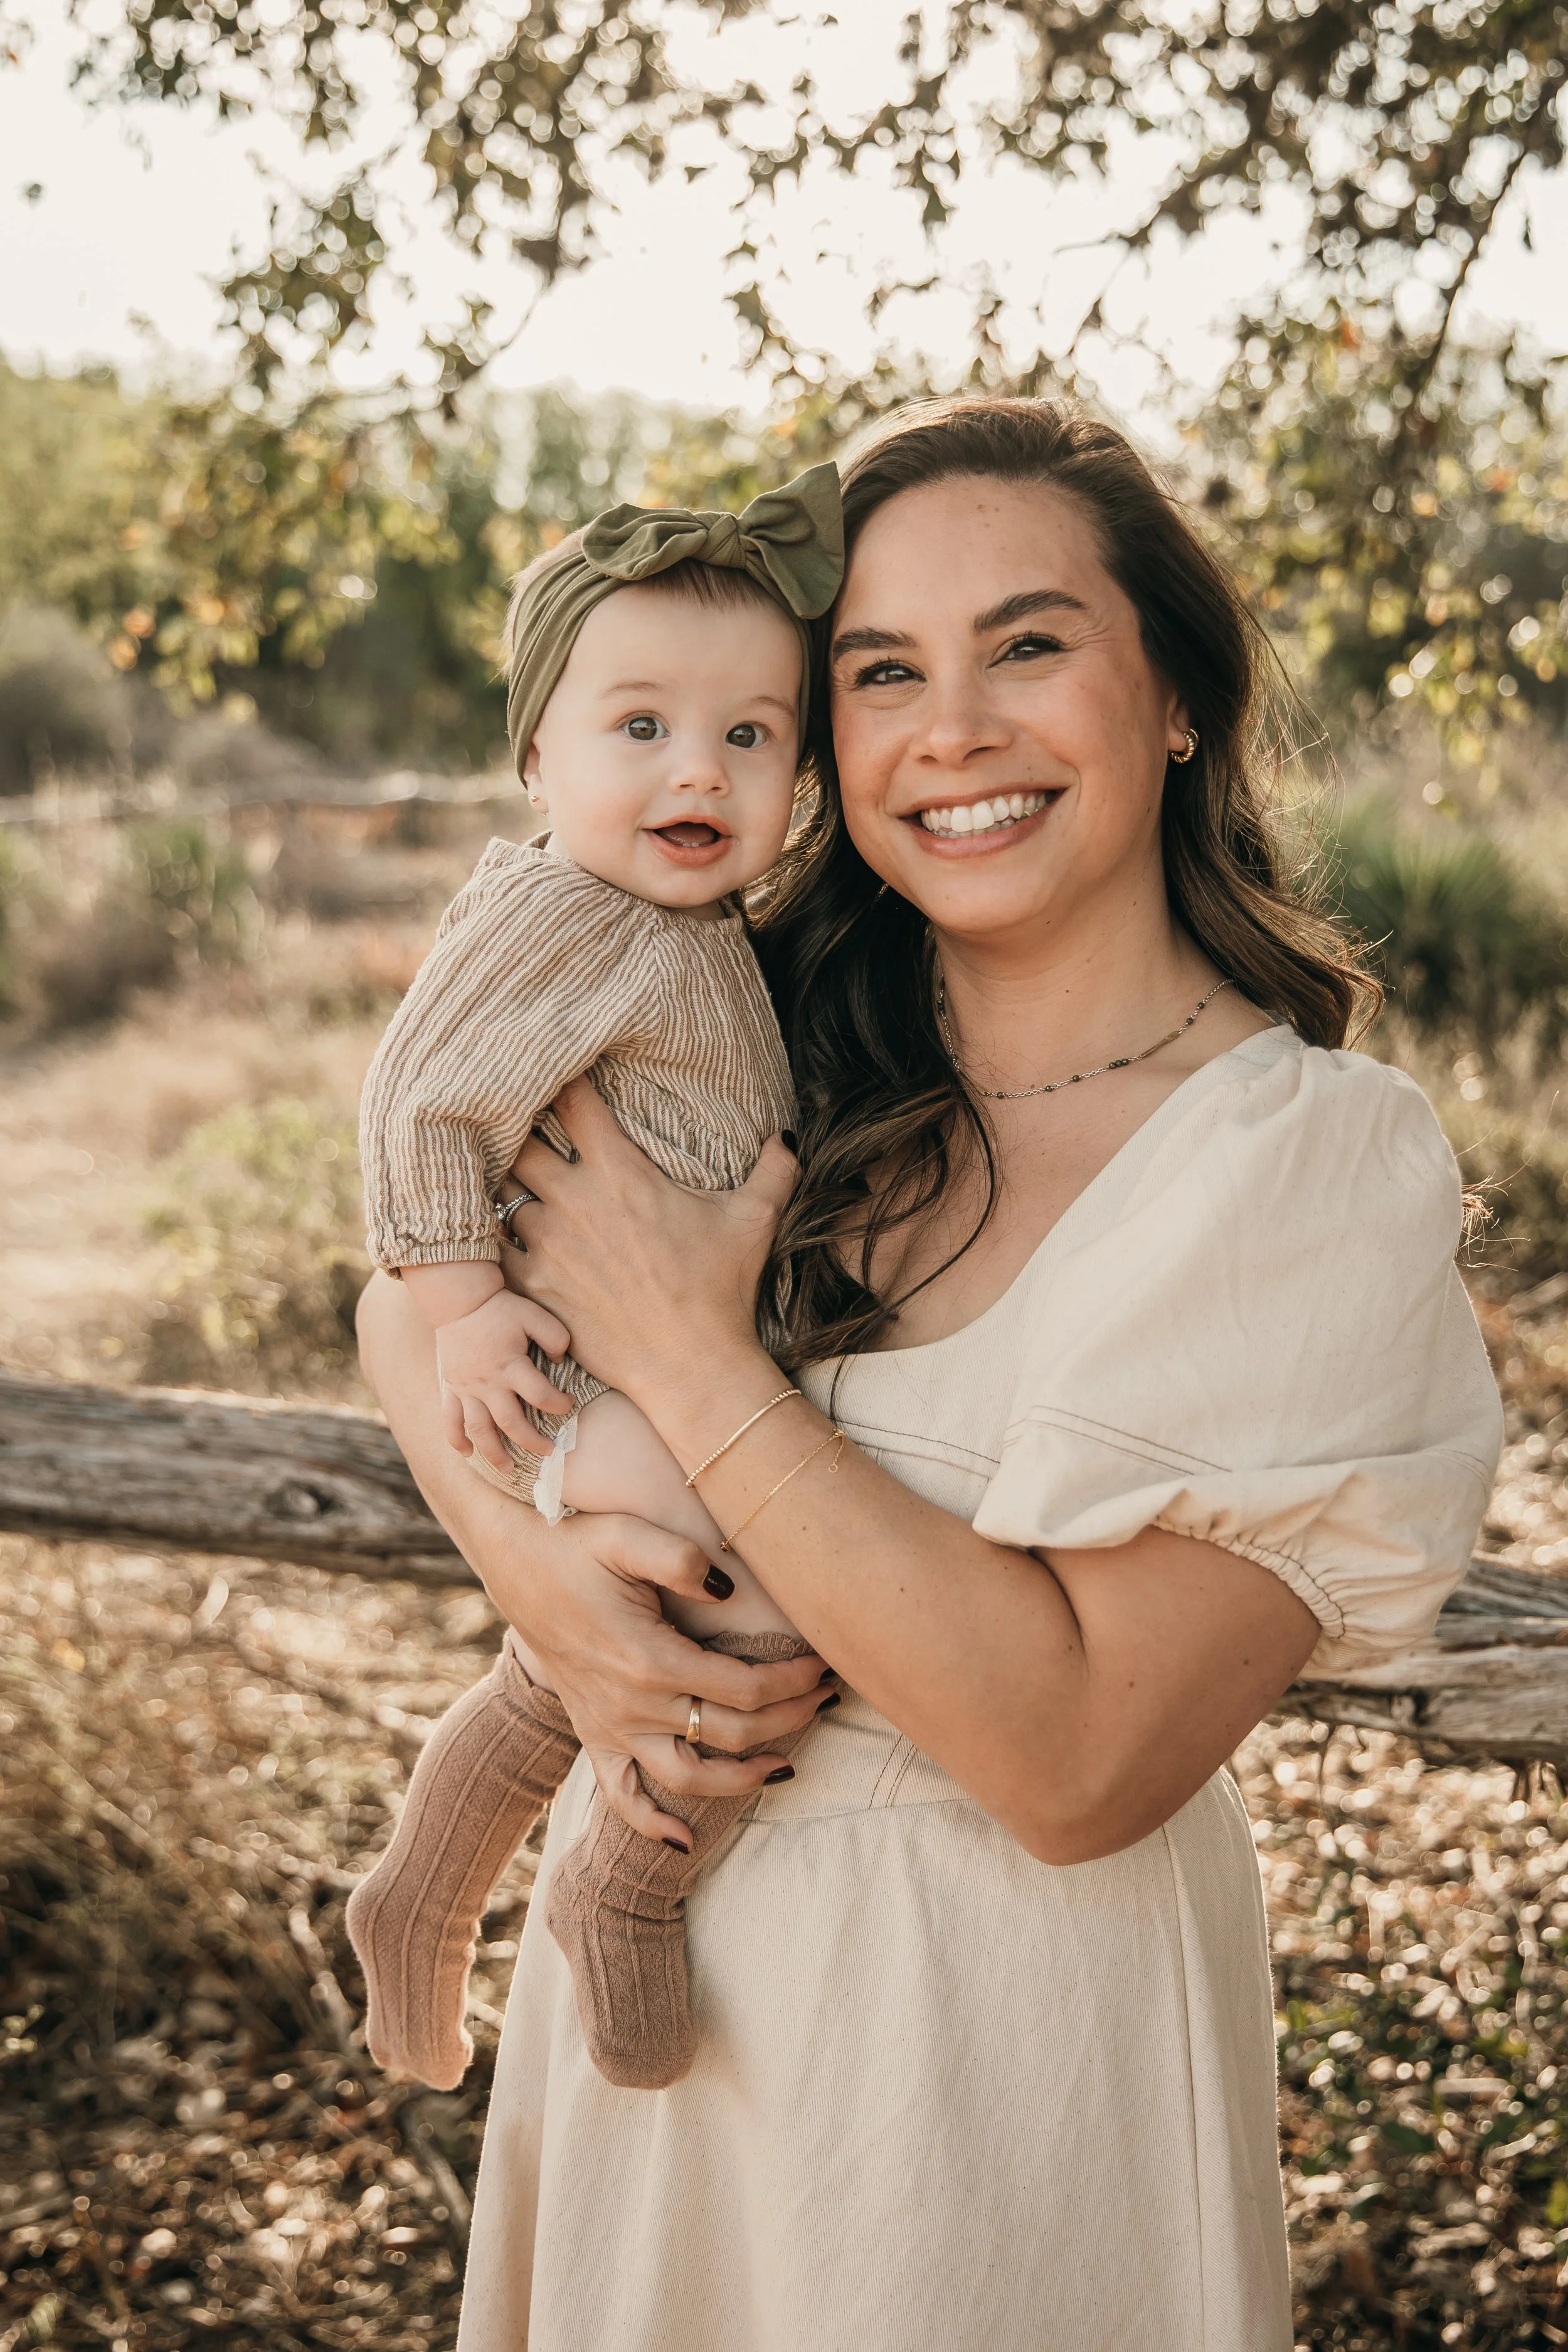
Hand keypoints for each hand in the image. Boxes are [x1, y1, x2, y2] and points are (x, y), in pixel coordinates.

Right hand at [356, 1271, 833, 1847]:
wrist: (515, 1563)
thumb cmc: (576, 1543)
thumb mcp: (626, 1534)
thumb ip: (680, 1558)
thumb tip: (726, 1587)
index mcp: (649, 1659)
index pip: (743, 1689)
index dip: (792, 1682)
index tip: (825, 1663)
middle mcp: (632, 1705)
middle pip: (730, 1736)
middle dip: (789, 1721)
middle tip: (826, 1698)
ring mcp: (610, 1727)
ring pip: (687, 1779)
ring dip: (741, 1781)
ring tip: (785, 1767)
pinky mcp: (593, 1735)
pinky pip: (622, 1797)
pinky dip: (653, 1826)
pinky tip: (685, 1844)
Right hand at [434, 1288, 571, 1472]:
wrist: (458, 1300)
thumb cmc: (500, 1308)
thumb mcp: (534, 1315)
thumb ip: (555, 1337)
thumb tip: (560, 1362)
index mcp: (510, 1366)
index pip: (540, 1395)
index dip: (559, 1404)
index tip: (569, 1404)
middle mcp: (487, 1383)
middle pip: (511, 1423)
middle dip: (533, 1442)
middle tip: (550, 1452)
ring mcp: (465, 1388)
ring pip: (479, 1429)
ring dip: (494, 1452)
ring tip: (509, 1469)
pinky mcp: (449, 1387)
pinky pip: (449, 1420)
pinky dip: (456, 1439)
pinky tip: (468, 1454)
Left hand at [500, 1078, 798, 1407]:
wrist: (691, 1366)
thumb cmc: (722, 1291)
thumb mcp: (755, 1221)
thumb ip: (773, 1169)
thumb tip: (787, 1134)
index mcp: (620, 1172)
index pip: (571, 1101)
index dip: (560, 1081)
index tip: (557, 1076)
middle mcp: (574, 1200)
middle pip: (517, 1139)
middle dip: (516, 1130)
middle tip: (518, 1128)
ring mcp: (546, 1243)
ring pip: (497, 1191)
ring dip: (501, 1183)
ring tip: (502, 1178)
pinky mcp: (530, 1285)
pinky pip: (488, 1246)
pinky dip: (488, 1236)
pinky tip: (494, 1233)